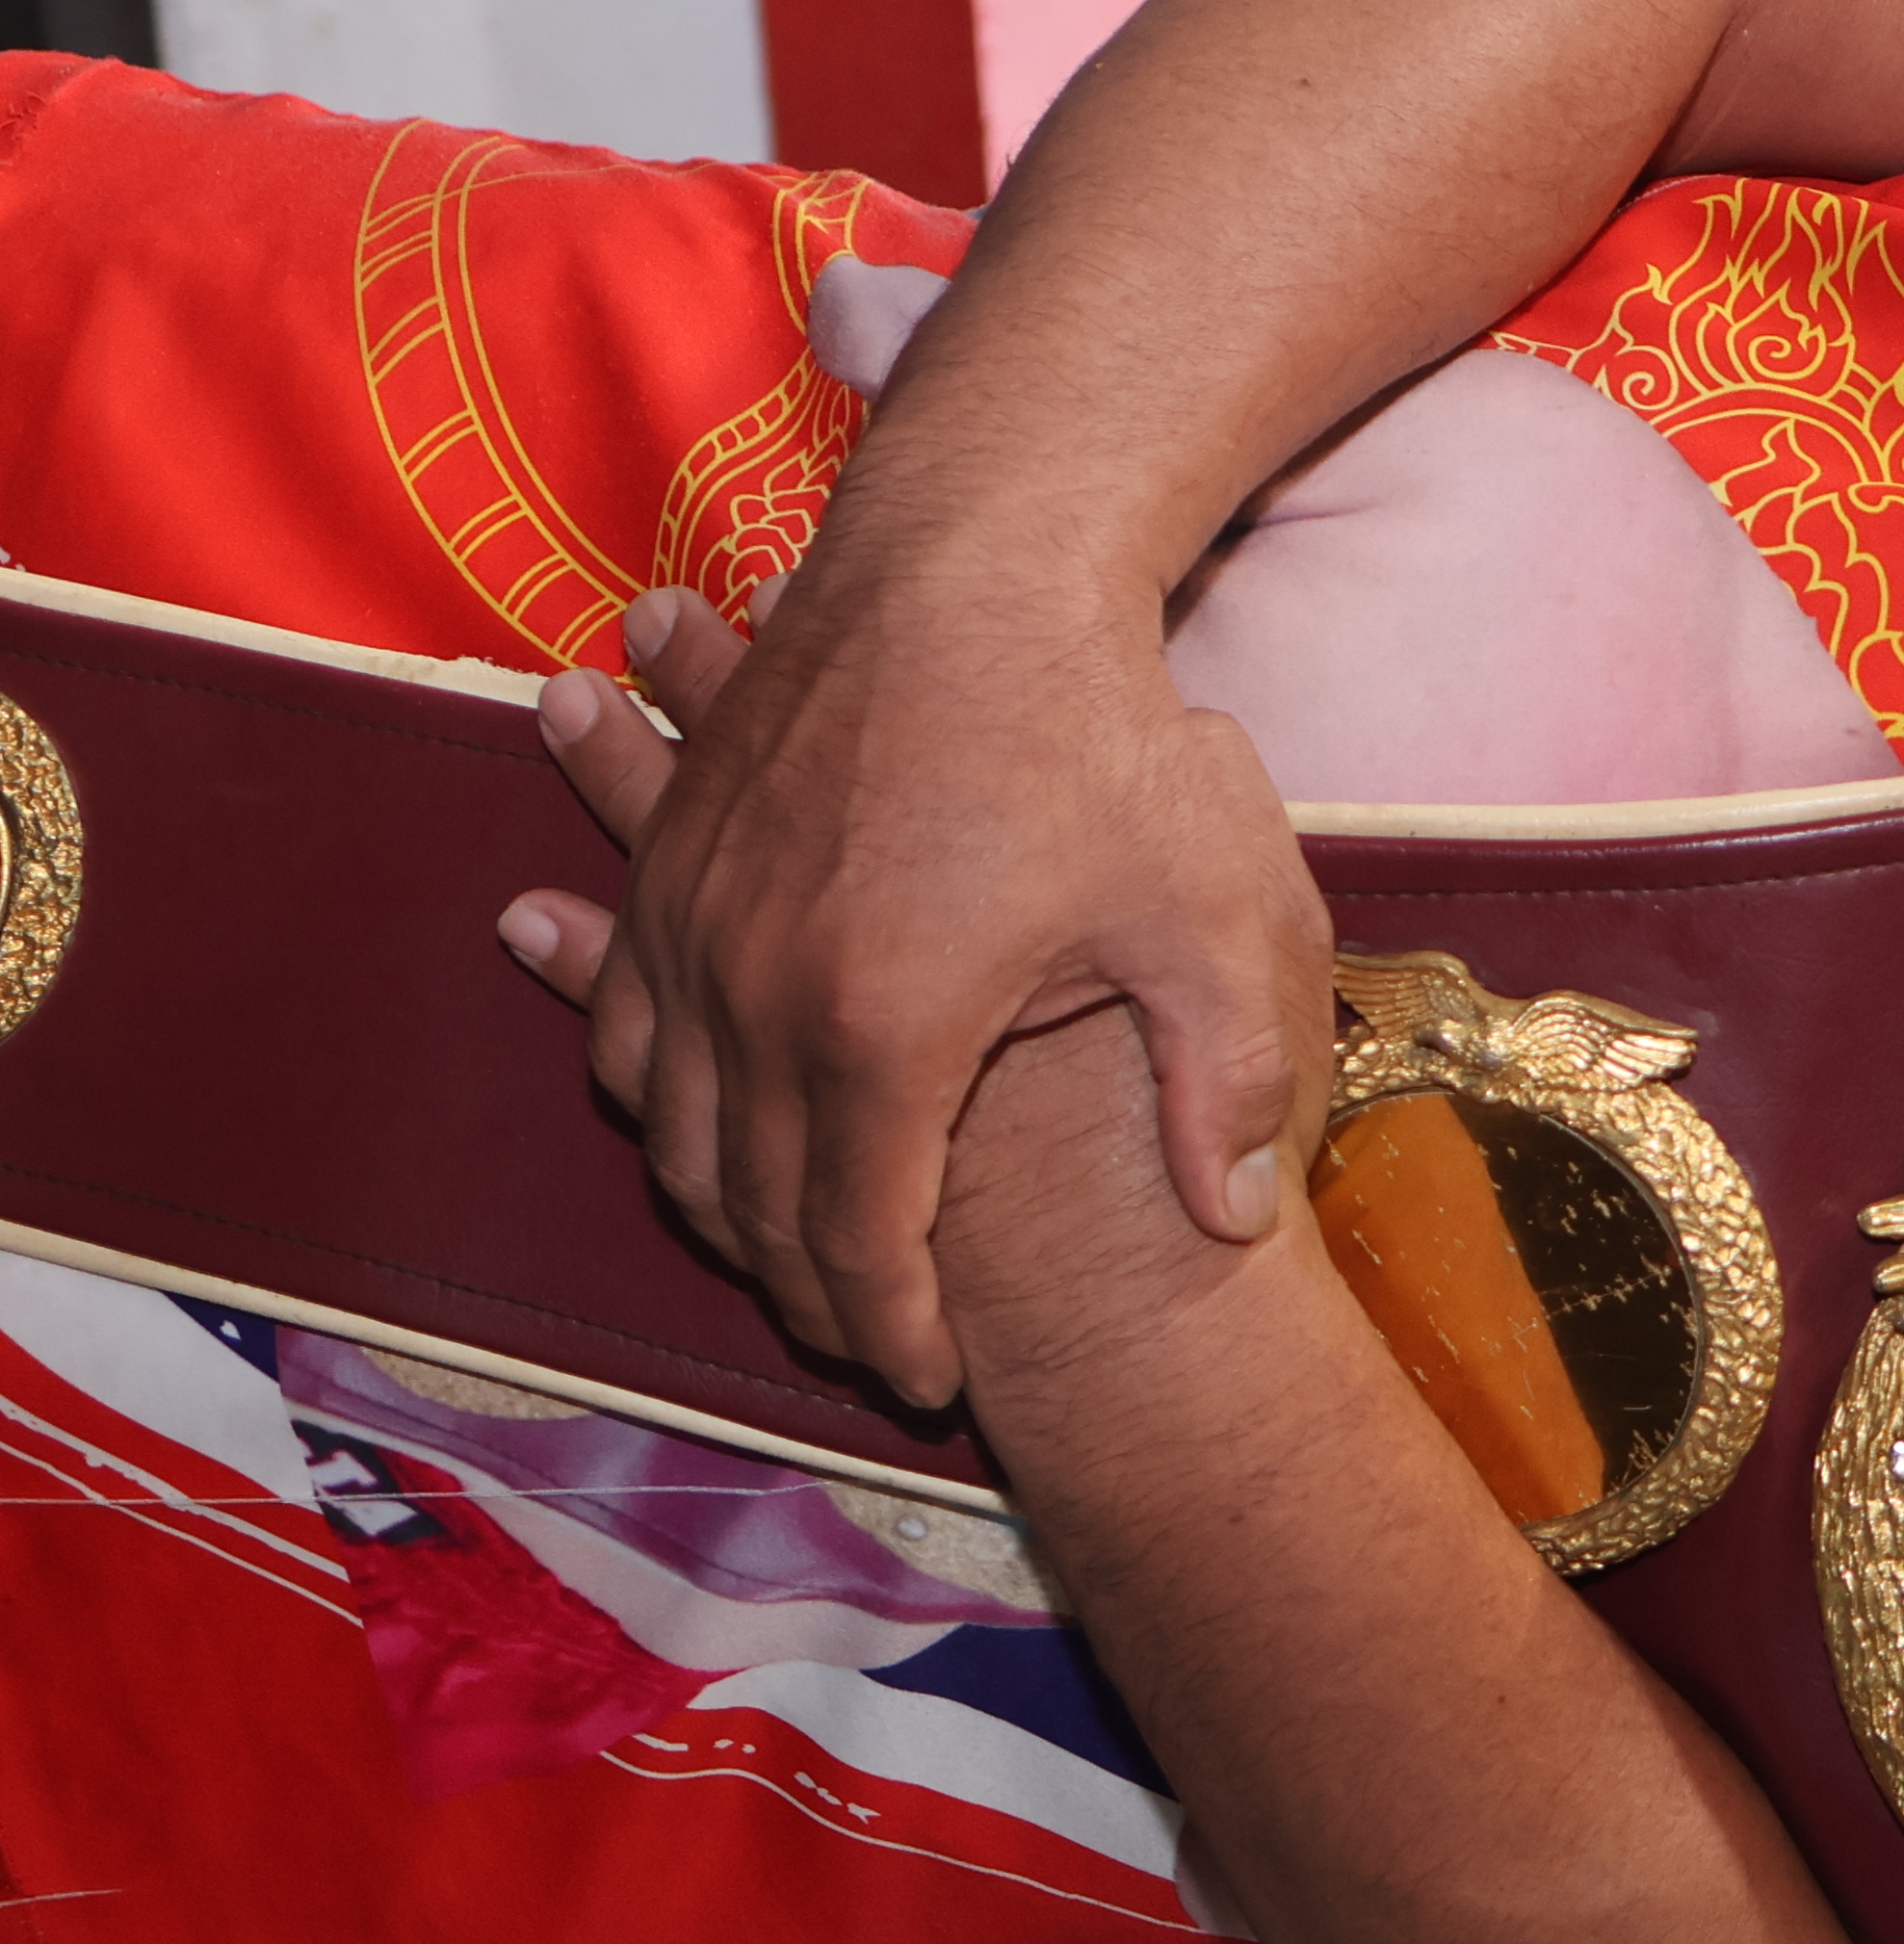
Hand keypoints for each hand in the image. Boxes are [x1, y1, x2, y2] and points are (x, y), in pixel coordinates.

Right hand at [504, 570, 1332, 1405]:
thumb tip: (1233, 1220)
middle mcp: (754, 991)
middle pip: (750, 1205)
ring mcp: (693, 920)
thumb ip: (1226, 1078)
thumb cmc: (1108, 733)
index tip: (936, 1384)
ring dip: (721, 1207)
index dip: (892, 1335)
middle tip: (871, 1342)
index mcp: (884, 1032)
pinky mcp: (673, 857)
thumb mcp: (1212, 914)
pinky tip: (695, 1120)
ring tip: (789, 1257)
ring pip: (666, 1122)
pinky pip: (628, 1016)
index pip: (860, 1246)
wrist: (977, 559)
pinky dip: (652, 1092)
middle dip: (809, 1295)